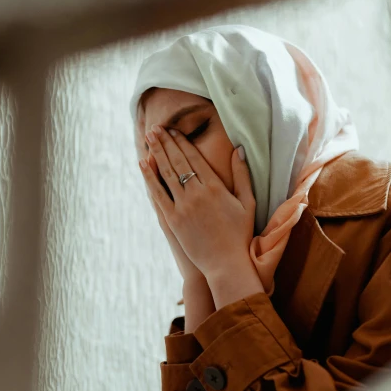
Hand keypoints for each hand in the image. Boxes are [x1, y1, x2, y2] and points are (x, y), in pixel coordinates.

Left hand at [139, 125, 255, 281]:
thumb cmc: (239, 234)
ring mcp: (183, 207)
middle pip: (178, 161)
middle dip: (166, 142)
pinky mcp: (173, 220)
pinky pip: (158, 194)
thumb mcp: (248, 202)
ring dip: (156, 153)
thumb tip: (238, 149)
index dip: (182, 142)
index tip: (173, 130)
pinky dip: (150, 177)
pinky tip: (143, 163)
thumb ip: (242, 175)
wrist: (225, 263)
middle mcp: (198, 194)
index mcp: (216, 187)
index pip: (195, 158)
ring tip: (149, 138)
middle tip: (155, 127)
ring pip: (166, 173)